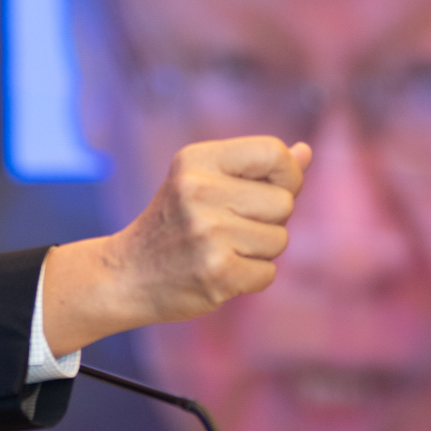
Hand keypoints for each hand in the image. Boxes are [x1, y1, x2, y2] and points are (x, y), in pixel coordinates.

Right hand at [41, 136, 311, 355]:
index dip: (288, 174)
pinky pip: (267, 274)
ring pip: (279, 240)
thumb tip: (306, 152)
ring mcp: (207, 234)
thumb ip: (256, 169)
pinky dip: (250, 279)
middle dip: (270, 220)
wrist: (124, 275)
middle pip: (283, 202)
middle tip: (232, 229)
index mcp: (196, 159)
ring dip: (259, 252)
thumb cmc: (174, 225)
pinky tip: (219, 273)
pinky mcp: (216, 273)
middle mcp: (199, 191)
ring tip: (221, 250)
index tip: (272, 190)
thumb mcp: (203, 182)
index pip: (274, 152)